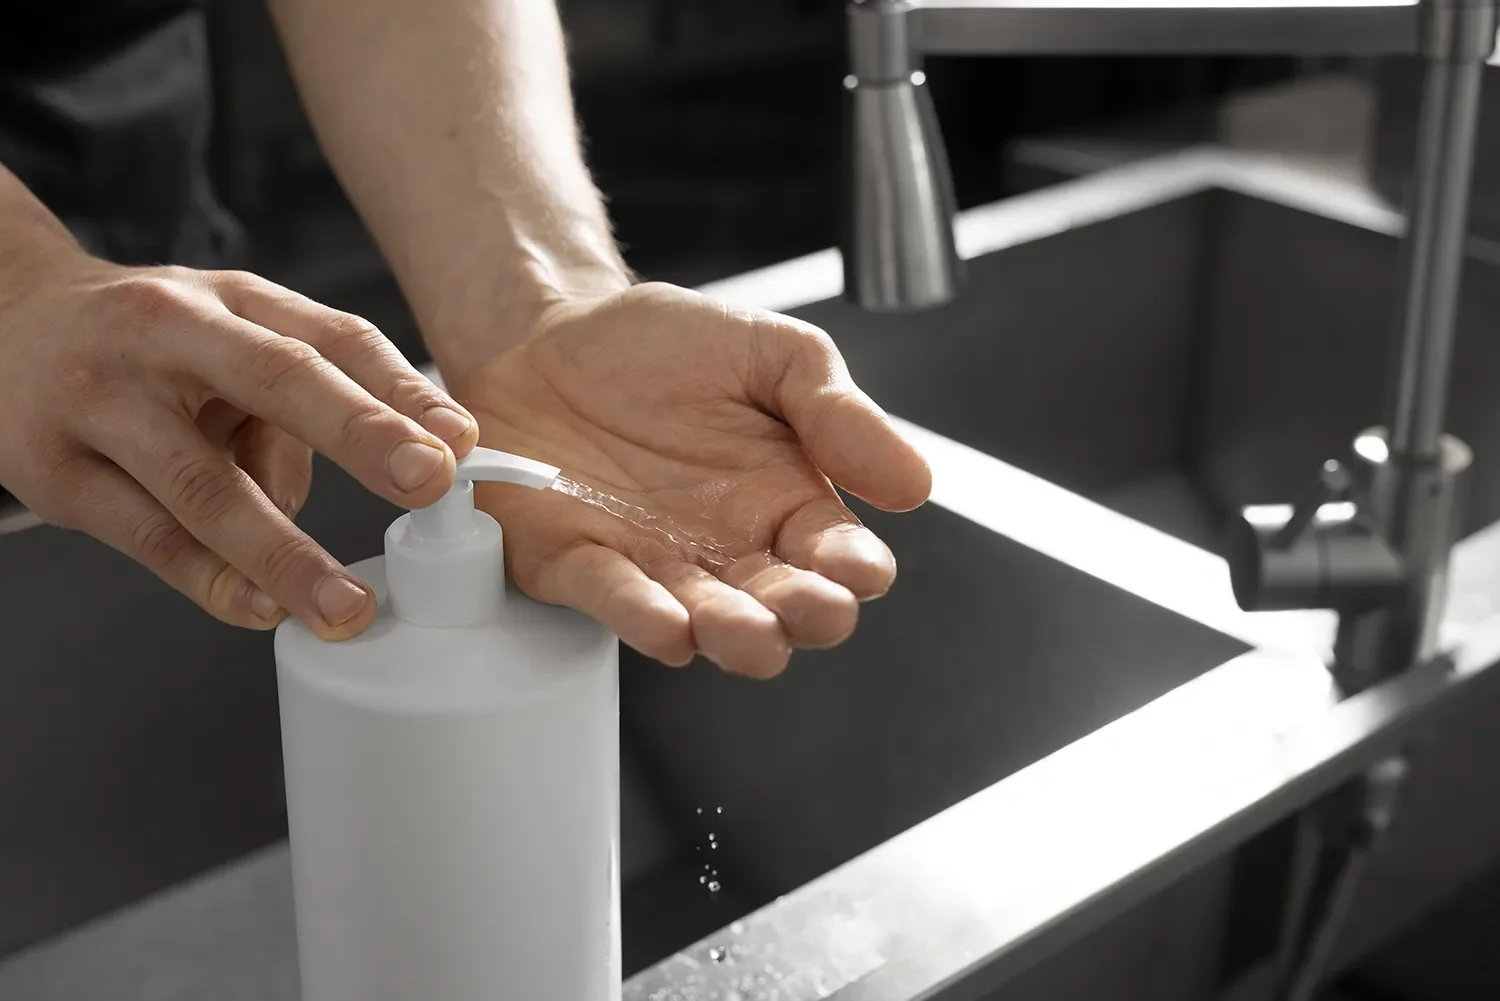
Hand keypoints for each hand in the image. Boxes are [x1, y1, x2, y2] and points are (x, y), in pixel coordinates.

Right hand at [0, 256, 478, 636]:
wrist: (3, 324)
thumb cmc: (145, 341)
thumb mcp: (229, 338)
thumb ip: (297, 408)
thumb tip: (349, 488)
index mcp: (229, 300)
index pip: (332, 336)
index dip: (401, 389)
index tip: (459, 440)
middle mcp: (166, 334)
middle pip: (276, 380)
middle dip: (360, 434)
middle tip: (427, 484)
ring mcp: (102, 401)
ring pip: (204, 483)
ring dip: (284, 552)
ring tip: (343, 604)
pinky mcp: (56, 472)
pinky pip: (147, 536)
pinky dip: (211, 579)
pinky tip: (260, 608)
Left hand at [449, 282, 931, 677]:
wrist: (549, 333)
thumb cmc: (665, 349)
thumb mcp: (770, 352)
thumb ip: (837, 411)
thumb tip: (915, 482)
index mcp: (786, 501)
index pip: (838, 555)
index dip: (854, 570)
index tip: (858, 568)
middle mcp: (727, 548)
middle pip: (781, 605)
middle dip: (802, 616)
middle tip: (811, 610)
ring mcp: (654, 563)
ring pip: (705, 619)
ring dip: (731, 634)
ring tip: (750, 634)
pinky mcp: (577, 563)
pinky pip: (612, 598)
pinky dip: (640, 616)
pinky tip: (668, 627)